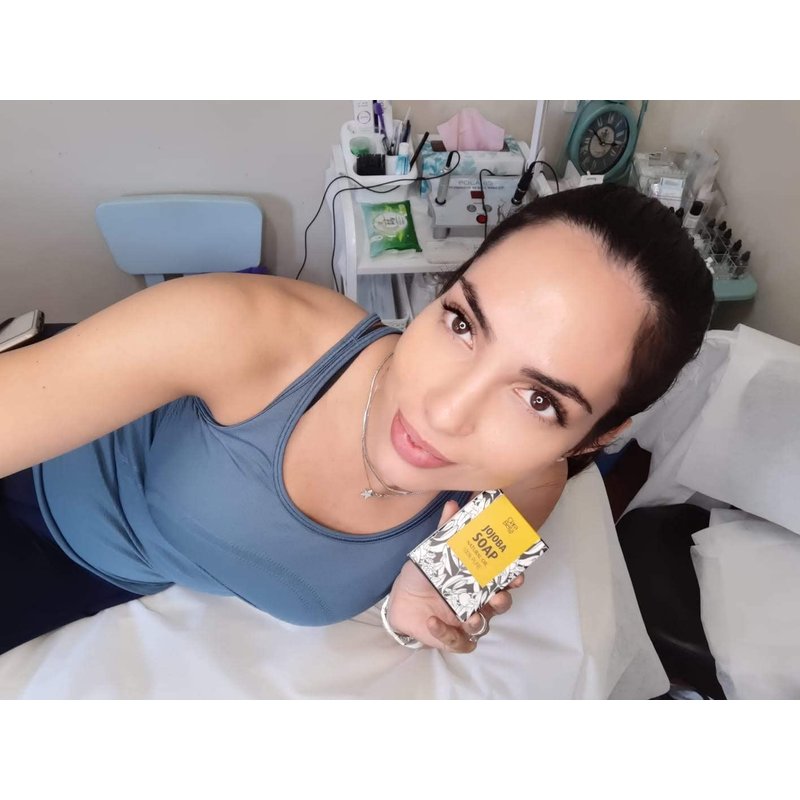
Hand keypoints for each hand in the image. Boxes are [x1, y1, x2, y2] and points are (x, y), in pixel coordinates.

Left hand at [386, 500, 524, 652]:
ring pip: (483, 627)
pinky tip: (433, 621)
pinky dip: (447, 635)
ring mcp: (465, 621)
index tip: (518, 573)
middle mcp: (477, 602)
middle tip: (498, 596)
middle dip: (503, 601)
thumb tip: (452, 505)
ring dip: (479, 622)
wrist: (400, 599)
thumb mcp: (432, 551)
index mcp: (477, 581)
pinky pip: (458, 643)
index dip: (514, 578)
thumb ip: (444, 531)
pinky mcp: (451, 637)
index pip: (504, 580)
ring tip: (469, 617)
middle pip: (500, 605)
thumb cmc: (423, 575)